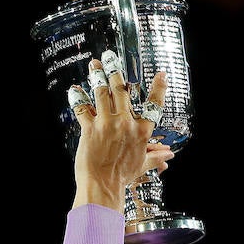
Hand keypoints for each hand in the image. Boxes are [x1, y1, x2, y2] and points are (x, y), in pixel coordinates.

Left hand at [67, 51, 169, 211]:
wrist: (103, 186)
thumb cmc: (122, 177)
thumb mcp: (142, 165)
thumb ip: (155, 157)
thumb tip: (169, 156)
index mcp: (142, 131)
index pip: (154, 105)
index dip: (158, 88)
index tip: (160, 74)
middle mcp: (126, 122)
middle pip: (122, 90)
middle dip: (115, 72)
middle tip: (109, 57)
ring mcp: (107, 123)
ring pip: (102, 93)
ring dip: (97, 77)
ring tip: (93, 65)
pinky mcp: (90, 128)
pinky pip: (82, 108)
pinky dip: (77, 98)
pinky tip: (74, 90)